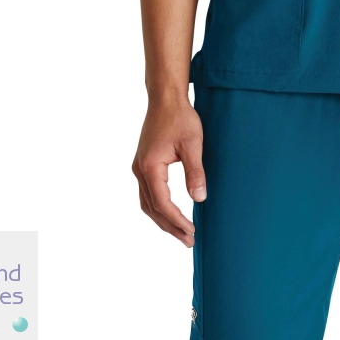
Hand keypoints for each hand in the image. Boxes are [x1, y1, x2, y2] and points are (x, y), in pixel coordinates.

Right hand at [131, 92, 206, 246]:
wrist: (165, 98)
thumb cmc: (180, 118)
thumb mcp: (192, 144)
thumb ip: (195, 172)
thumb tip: (200, 198)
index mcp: (150, 167)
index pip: (162, 203)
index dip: (177, 220)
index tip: (192, 232)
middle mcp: (140, 170)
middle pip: (152, 208)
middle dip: (170, 226)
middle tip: (188, 241)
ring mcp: (139, 167)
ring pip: (147, 203)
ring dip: (163, 219)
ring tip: (181, 233)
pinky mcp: (143, 163)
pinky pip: (147, 193)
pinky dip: (158, 207)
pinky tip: (171, 212)